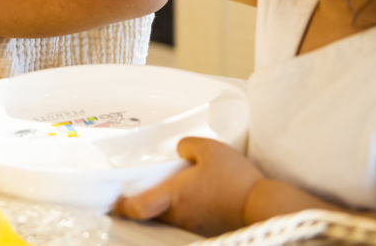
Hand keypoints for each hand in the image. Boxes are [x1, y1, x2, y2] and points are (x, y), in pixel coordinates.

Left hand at [114, 138, 263, 236]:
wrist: (265, 206)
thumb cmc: (235, 179)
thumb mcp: (209, 148)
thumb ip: (187, 145)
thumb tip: (179, 151)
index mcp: (173, 195)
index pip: (136, 207)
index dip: (119, 205)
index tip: (110, 199)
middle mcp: (179, 215)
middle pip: (151, 211)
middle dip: (143, 199)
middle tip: (142, 184)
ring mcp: (193, 226)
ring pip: (170, 215)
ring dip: (167, 203)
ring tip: (175, 184)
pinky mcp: (208, 229)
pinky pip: (188, 218)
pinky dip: (185, 208)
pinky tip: (197, 195)